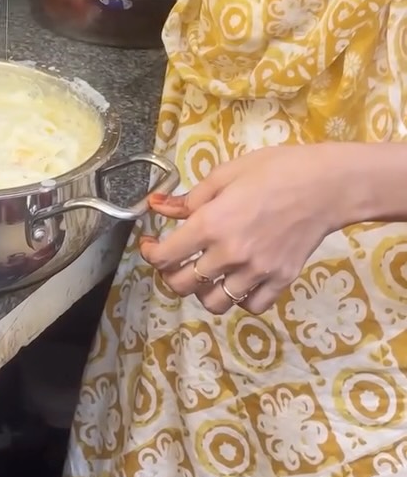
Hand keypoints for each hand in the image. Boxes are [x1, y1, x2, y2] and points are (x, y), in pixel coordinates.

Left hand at [140, 144, 345, 314]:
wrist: (326, 185)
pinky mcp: (280, 281)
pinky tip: (237, 280)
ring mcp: (256, 272)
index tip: (150, 245)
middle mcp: (230, 254)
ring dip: (202, 291)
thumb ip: (190, 197)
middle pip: (182, 285)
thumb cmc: (275, 170)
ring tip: (206, 273)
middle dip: (170, 274)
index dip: (149, 253)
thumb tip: (157, 206)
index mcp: (212, 224)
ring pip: (214, 303)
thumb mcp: (226, 173)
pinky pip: (250, 306)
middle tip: (175, 260)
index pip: (165, 256)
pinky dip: (239, 299)